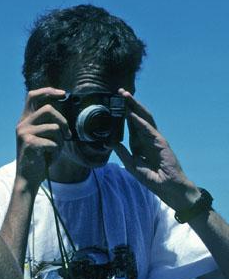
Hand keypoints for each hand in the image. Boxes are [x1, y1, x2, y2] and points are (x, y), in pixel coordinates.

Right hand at [15, 87, 70, 187]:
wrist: (28, 178)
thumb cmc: (39, 157)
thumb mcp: (43, 137)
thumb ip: (49, 124)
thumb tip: (64, 115)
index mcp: (25, 120)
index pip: (33, 96)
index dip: (48, 91)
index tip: (62, 93)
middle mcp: (22, 124)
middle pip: (49, 109)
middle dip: (63, 121)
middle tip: (67, 134)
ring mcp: (24, 133)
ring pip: (54, 127)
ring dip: (60, 140)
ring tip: (54, 150)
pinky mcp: (29, 143)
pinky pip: (53, 142)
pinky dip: (56, 151)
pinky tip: (48, 157)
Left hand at [112, 89, 198, 209]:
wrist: (167, 187)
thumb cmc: (151, 177)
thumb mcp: (131, 164)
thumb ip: (122, 152)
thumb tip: (110, 142)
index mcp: (139, 142)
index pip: (130, 123)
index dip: (123, 112)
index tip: (114, 102)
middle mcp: (147, 137)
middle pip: (137, 116)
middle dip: (129, 103)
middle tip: (119, 91)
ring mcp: (155, 138)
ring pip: (144, 118)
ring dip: (135, 106)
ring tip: (125, 96)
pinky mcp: (161, 143)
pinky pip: (149, 129)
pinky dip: (140, 122)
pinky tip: (132, 115)